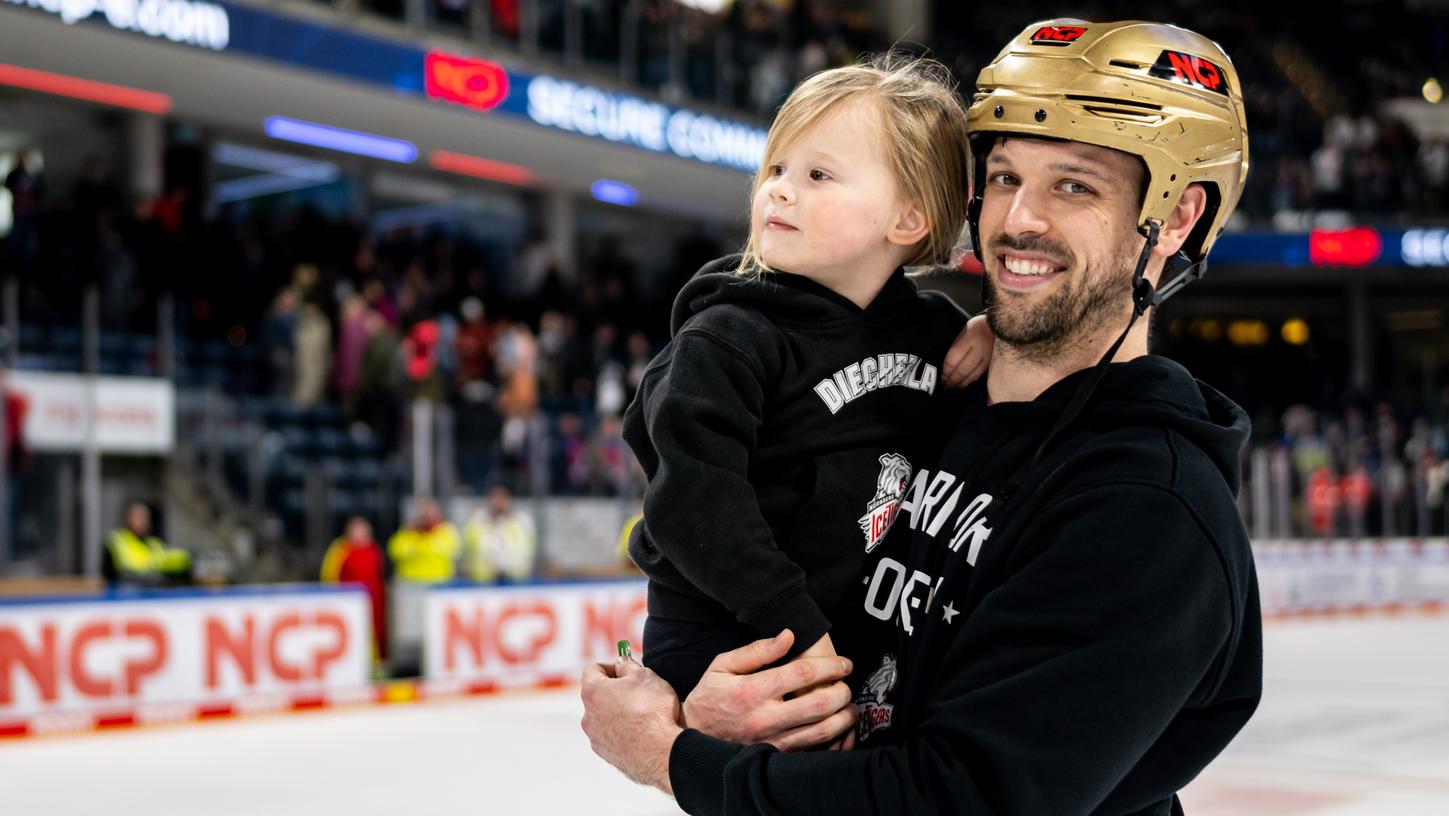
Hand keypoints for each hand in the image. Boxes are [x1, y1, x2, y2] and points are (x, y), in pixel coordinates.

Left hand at [580, 660, 683, 794]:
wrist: (661, 751)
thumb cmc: (653, 711)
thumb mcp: (645, 676)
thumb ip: (628, 666)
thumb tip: (622, 663)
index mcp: (593, 691)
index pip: (592, 669)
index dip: (610, 665)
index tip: (625, 669)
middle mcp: (588, 715)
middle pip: (597, 694)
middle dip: (615, 689)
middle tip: (637, 690)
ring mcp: (595, 737)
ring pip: (603, 716)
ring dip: (618, 711)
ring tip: (642, 713)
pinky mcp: (605, 753)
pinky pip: (611, 736)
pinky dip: (622, 730)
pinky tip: (641, 731)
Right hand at [682, 629, 855, 751]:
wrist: (692, 738)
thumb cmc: (709, 697)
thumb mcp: (723, 665)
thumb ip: (757, 650)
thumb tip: (789, 635)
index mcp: (752, 690)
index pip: (803, 673)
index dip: (831, 665)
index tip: (844, 663)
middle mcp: (765, 718)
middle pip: (820, 703)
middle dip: (842, 691)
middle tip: (847, 684)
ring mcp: (772, 742)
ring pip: (823, 732)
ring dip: (844, 717)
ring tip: (849, 706)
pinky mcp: (776, 758)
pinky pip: (814, 752)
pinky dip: (834, 741)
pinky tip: (838, 730)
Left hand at [942, 314, 992, 388]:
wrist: (1003, 325)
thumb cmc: (979, 327)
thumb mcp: (964, 331)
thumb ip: (955, 346)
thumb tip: (945, 364)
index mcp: (970, 338)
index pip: (953, 359)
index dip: (945, 371)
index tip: (939, 376)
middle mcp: (980, 350)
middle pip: (962, 370)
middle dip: (951, 381)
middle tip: (943, 386)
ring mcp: (988, 359)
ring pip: (971, 376)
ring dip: (960, 384)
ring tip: (951, 388)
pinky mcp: (994, 364)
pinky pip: (979, 376)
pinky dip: (969, 381)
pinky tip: (963, 384)